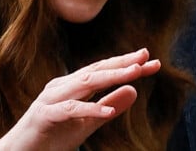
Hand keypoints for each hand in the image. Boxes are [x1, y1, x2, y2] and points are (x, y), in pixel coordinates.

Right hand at [0, 48, 159, 150]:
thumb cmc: (52, 137)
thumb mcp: (87, 123)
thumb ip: (109, 106)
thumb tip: (135, 90)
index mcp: (74, 84)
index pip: (105, 69)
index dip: (128, 64)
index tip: (152, 61)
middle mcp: (63, 85)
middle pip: (98, 70)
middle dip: (124, 63)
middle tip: (146, 58)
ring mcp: (52, 98)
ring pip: (86, 82)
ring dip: (112, 76)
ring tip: (135, 73)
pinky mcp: (44, 116)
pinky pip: (69, 110)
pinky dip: (89, 108)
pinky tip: (107, 110)